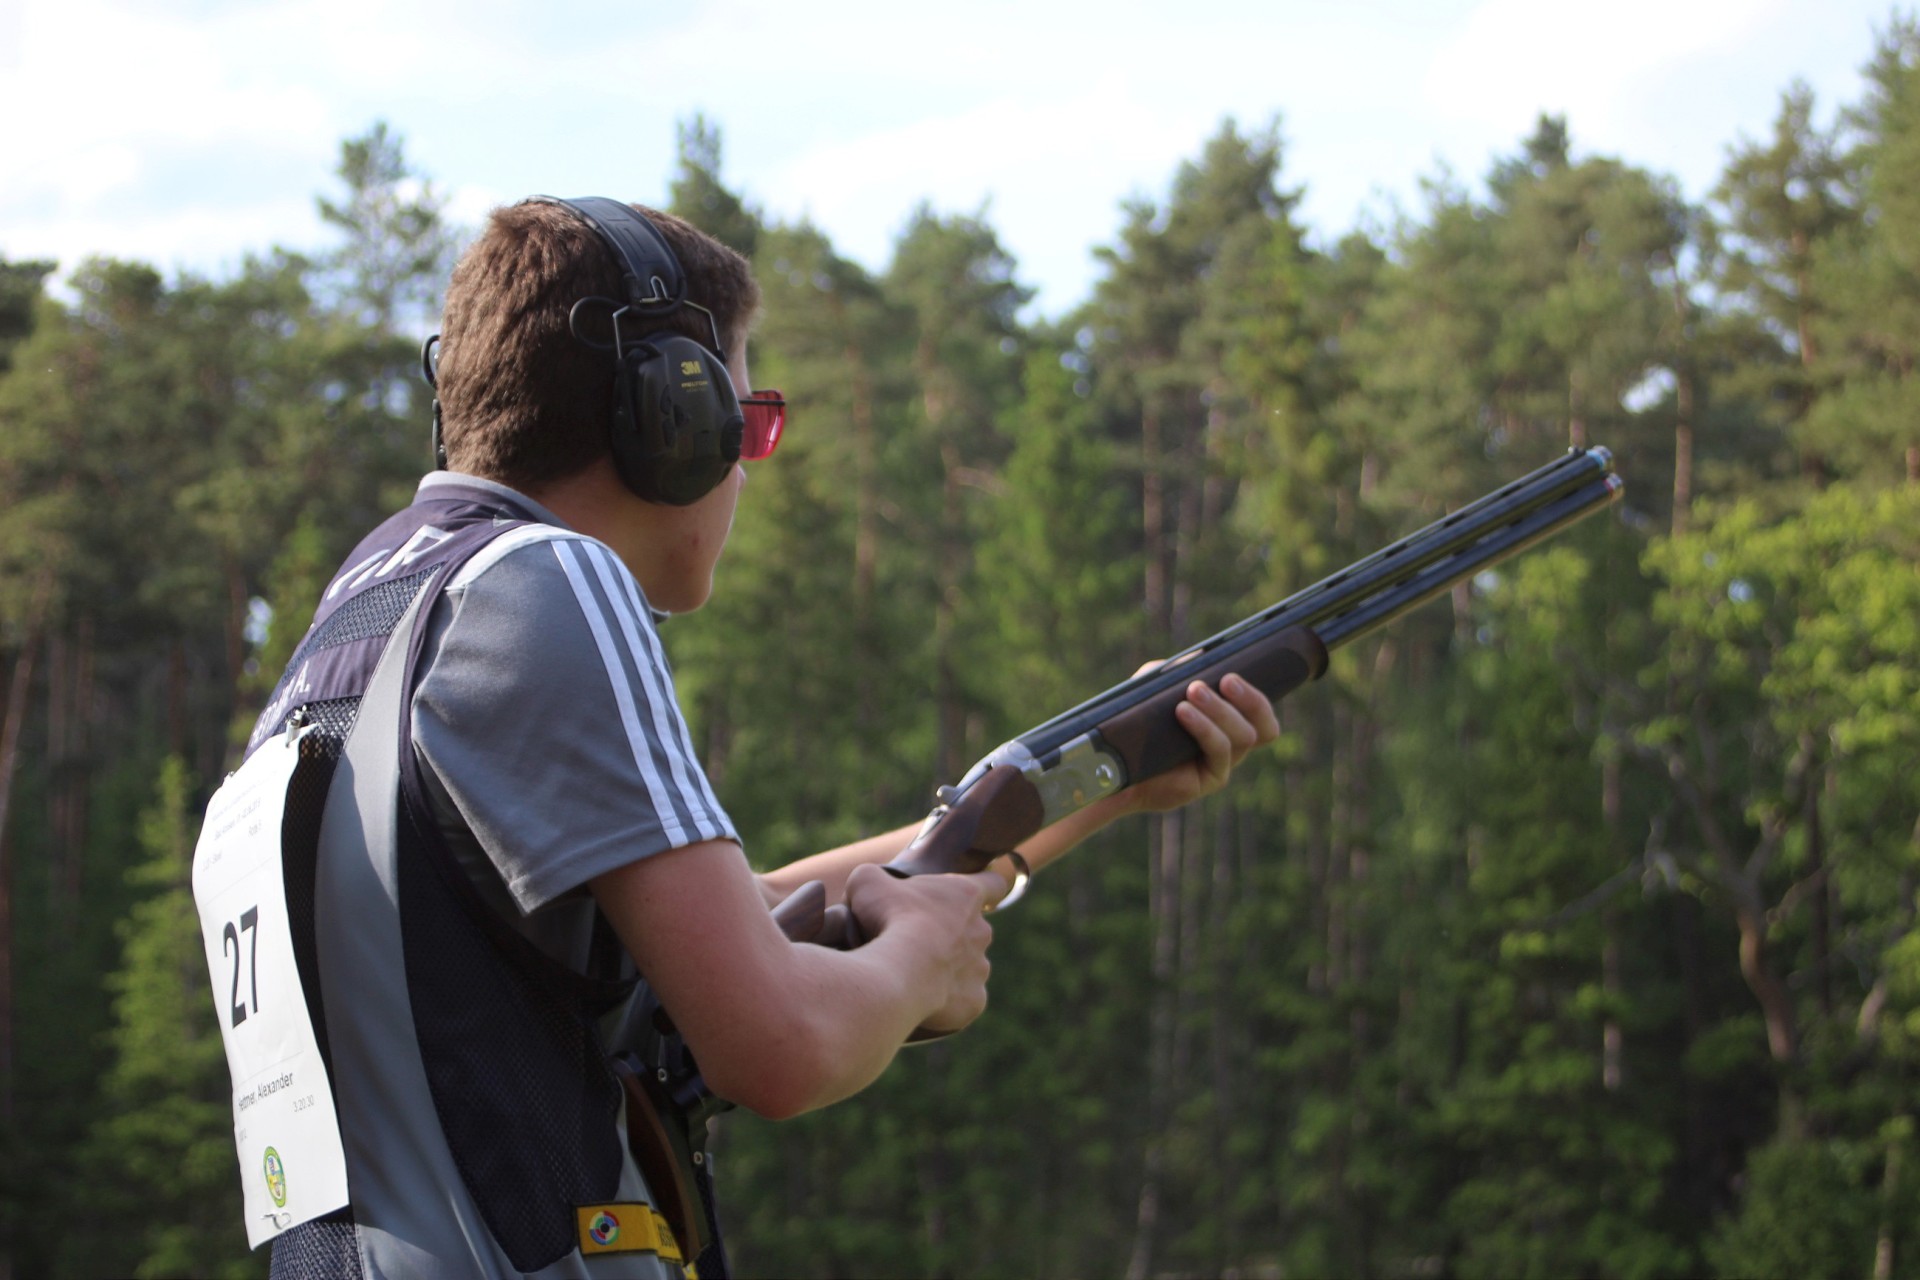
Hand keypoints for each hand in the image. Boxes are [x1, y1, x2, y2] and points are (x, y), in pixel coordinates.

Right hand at [844, 864, 998, 1034]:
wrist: (898, 973)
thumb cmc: (888, 920)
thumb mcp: (867, 882)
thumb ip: (874, 877)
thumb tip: (869, 885)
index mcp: (964, 895)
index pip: (993, 883)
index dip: (987, 885)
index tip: (973, 893)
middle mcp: (981, 931)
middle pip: (972, 929)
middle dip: (948, 934)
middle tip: (914, 941)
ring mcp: (980, 968)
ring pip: (966, 967)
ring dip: (945, 969)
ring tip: (912, 975)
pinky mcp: (974, 1001)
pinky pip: (961, 1000)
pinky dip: (944, 1002)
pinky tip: (919, 1000)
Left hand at [1119, 670, 1279, 814]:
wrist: (1114, 762)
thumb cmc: (1138, 724)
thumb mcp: (1157, 688)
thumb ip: (1178, 671)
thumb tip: (1198, 659)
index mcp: (1227, 723)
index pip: (1261, 714)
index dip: (1258, 695)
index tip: (1236, 673)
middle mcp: (1231, 745)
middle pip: (1265, 727)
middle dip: (1250, 699)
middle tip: (1226, 679)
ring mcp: (1223, 763)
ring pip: (1244, 735)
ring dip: (1221, 709)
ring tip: (1193, 690)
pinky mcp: (1210, 779)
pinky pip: (1220, 750)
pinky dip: (1205, 727)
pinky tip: (1183, 711)